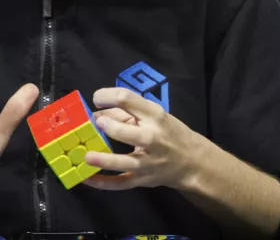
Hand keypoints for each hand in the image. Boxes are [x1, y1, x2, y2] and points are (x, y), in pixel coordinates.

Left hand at [82, 87, 208, 191]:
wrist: (193, 161)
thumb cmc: (169, 133)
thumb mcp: (153, 116)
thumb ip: (124, 113)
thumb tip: (95, 113)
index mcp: (155, 116)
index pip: (128, 99)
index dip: (108, 96)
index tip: (96, 99)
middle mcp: (153, 138)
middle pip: (130, 133)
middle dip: (110, 127)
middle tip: (97, 123)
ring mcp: (149, 162)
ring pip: (126, 162)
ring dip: (105, 160)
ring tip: (87, 155)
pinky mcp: (144, 179)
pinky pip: (122, 183)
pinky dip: (104, 183)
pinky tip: (87, 179)